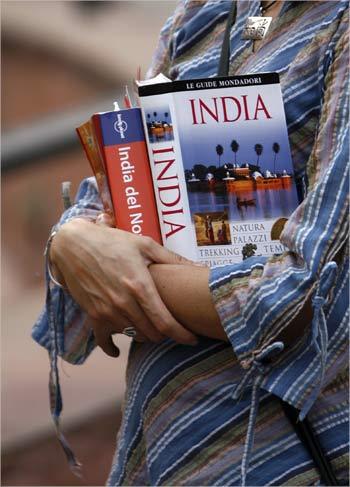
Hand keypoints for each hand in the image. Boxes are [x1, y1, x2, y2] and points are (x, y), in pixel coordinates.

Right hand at [50, 217, 197, 355]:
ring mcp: (107, 312)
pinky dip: (113, 348)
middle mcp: (124, 303)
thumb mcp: (145, 244)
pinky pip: (104, 341)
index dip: (182, 335)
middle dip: (166, 334)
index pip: (166, 323)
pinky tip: (118, 350)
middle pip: (153, 333)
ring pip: (134, 336)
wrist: (74, 244)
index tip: (192, 340)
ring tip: (151, 326)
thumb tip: (199, 268)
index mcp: (140, 286)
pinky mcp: (93, 316)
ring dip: (145, 335)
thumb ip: (172, 259)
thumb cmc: (112, 241)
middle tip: (172, 327)